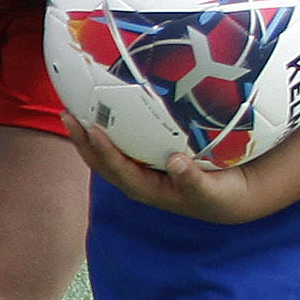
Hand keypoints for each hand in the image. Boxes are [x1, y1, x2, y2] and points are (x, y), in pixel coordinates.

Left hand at [64, 115, 295, 224]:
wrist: (231, 196)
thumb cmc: (219, 194)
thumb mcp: (211, 191)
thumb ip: (193, 180)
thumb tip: (177, 163)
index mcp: (146, 190)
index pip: (119, 170)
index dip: (104, 152)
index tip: (93, 130)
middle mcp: (136, 179)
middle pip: (101, 160)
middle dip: (82, 139)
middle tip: (67, 113)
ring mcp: (138, 168)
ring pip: (105, 150)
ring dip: (87, 132)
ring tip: (71, 107)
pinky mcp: (145, 156)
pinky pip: (120, 140)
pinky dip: (107, 125)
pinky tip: (99, 103)